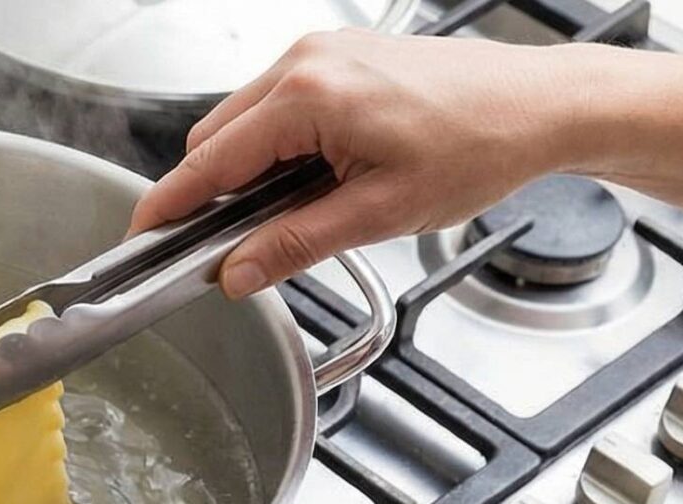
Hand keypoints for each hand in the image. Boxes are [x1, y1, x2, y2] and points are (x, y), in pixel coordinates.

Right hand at [132, 32, 610, 296]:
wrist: (541, 106)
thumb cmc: (480, 144)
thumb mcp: (379, 214)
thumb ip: (293, 245)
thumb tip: (236, 272)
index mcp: (309, 96)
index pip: (208, 162)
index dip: (168, 207)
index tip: (141, 239)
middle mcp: (307, 61)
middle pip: (215, 138)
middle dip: (216, 193)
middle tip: (239, 242)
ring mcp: (323, 51)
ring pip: (244, 120)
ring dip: (251, 168)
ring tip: (301, 205)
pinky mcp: (340, 54)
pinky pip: (279, 102)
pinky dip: (280, 143)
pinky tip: (318, 174)